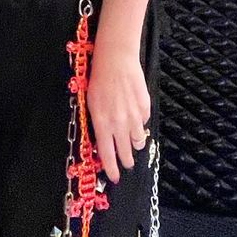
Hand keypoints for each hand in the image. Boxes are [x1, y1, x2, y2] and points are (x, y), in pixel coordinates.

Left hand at [87, 39, 149, 184]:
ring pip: (138, 140)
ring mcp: (134, 116)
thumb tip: (104, 138)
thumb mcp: (91, 103)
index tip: (114, 177)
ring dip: (135, 143)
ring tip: (133, 142)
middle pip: (126, 151)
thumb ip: (98, 123)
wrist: (116, 58)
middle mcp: (119, 123)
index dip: (112, 168)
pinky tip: (136, 117)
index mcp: (103, 123)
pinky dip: (140, 123)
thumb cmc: (99, 78)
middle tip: (126, 163)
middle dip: (126, 160)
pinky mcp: (144, 106)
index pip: (108, 154)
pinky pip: (144, 122)